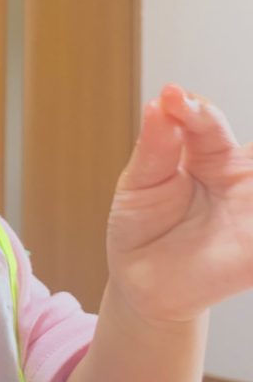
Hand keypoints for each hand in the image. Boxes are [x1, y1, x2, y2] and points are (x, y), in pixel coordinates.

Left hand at [107, 85, 252, 322]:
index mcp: (208, 152)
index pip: (208, 122)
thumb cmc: (141, 227)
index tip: (174, 98)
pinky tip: (249, 216)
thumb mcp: (139, 183)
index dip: (194, 109)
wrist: (140, 283)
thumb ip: (155, 147)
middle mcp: (240, 175)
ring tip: (247, 169)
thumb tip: (160, 103)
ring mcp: (252, 210)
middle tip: (216, 126)